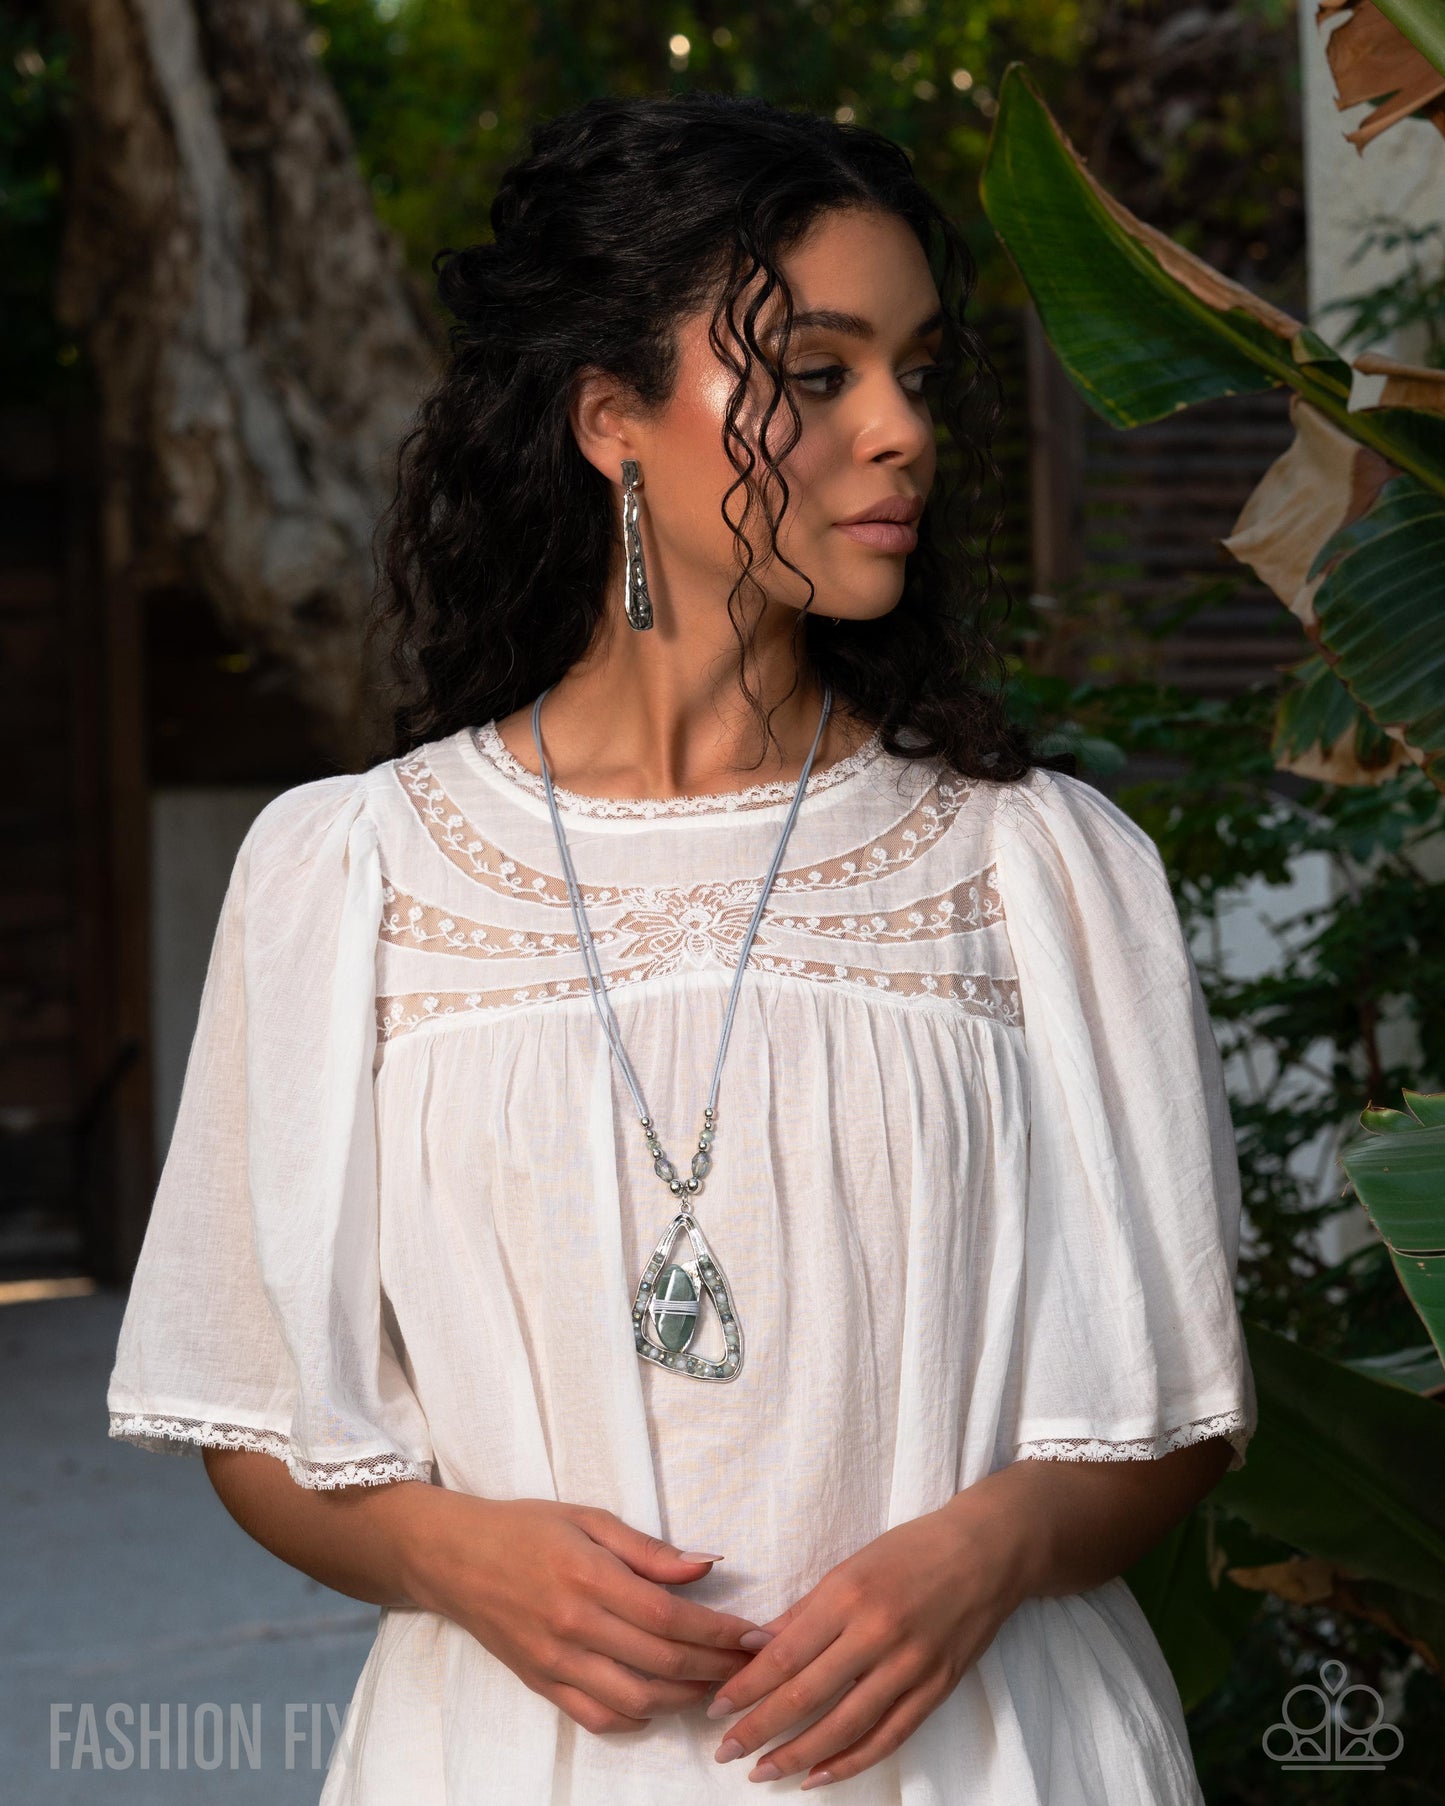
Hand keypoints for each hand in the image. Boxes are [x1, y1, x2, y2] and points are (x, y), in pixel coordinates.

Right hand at [403, 1493, 767, 1734]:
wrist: (454, 1557)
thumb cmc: (526, 1528)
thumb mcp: (589, 1519)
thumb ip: (649, 1549)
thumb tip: (708, 1564)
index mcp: (590, 1578)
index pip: (670, 1616)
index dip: (719, 1632)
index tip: (756, 1635)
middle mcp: (574, 1627)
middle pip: (662, 1664)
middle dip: (716, 1669)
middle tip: (751, 1665)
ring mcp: (556, 1663)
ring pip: (636, 1701)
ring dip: (684, 1700)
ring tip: (714, 1685)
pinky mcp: (542, 1684)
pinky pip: (598, 1717)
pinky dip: (637, 1719)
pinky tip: (659, 1703)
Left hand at [702, 1496, 1026, 1788]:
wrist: (988, 1552)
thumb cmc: (912, 1550)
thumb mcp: (851, 1565)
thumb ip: (804, 1611)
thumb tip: (756, 1645)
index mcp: (849, 1594)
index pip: (785, 1653)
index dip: (747, 1686)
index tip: (715, 1707)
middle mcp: (877, 1633)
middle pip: (807, 1695)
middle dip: (759, 1728)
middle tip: (725, 1751)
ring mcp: (910, 1666)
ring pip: (844, 1726)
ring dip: (797, 1755)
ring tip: (762, 1772)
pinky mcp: (936, 1689)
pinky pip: (887, 1737)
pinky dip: (850, 1762)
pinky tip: (818, 1776)